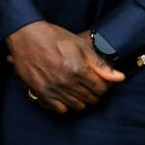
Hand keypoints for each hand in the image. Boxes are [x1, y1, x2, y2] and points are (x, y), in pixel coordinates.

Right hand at [5, 22, 124, 113]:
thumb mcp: (79, 45)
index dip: (103, 85)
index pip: (101, 89)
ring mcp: (52, 89)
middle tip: (89, 84)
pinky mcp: (40, 92)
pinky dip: (65, 105)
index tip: (99, 81)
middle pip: (90, 99)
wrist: (25, 35)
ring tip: (78, 89)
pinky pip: (59, 109)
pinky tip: (64, 95)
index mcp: (78, 70)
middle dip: (94, 93)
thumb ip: (100, 64)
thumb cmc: (53, 37)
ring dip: (81, 99)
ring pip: (77, 105)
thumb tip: (119, 78)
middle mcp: (66, 82)